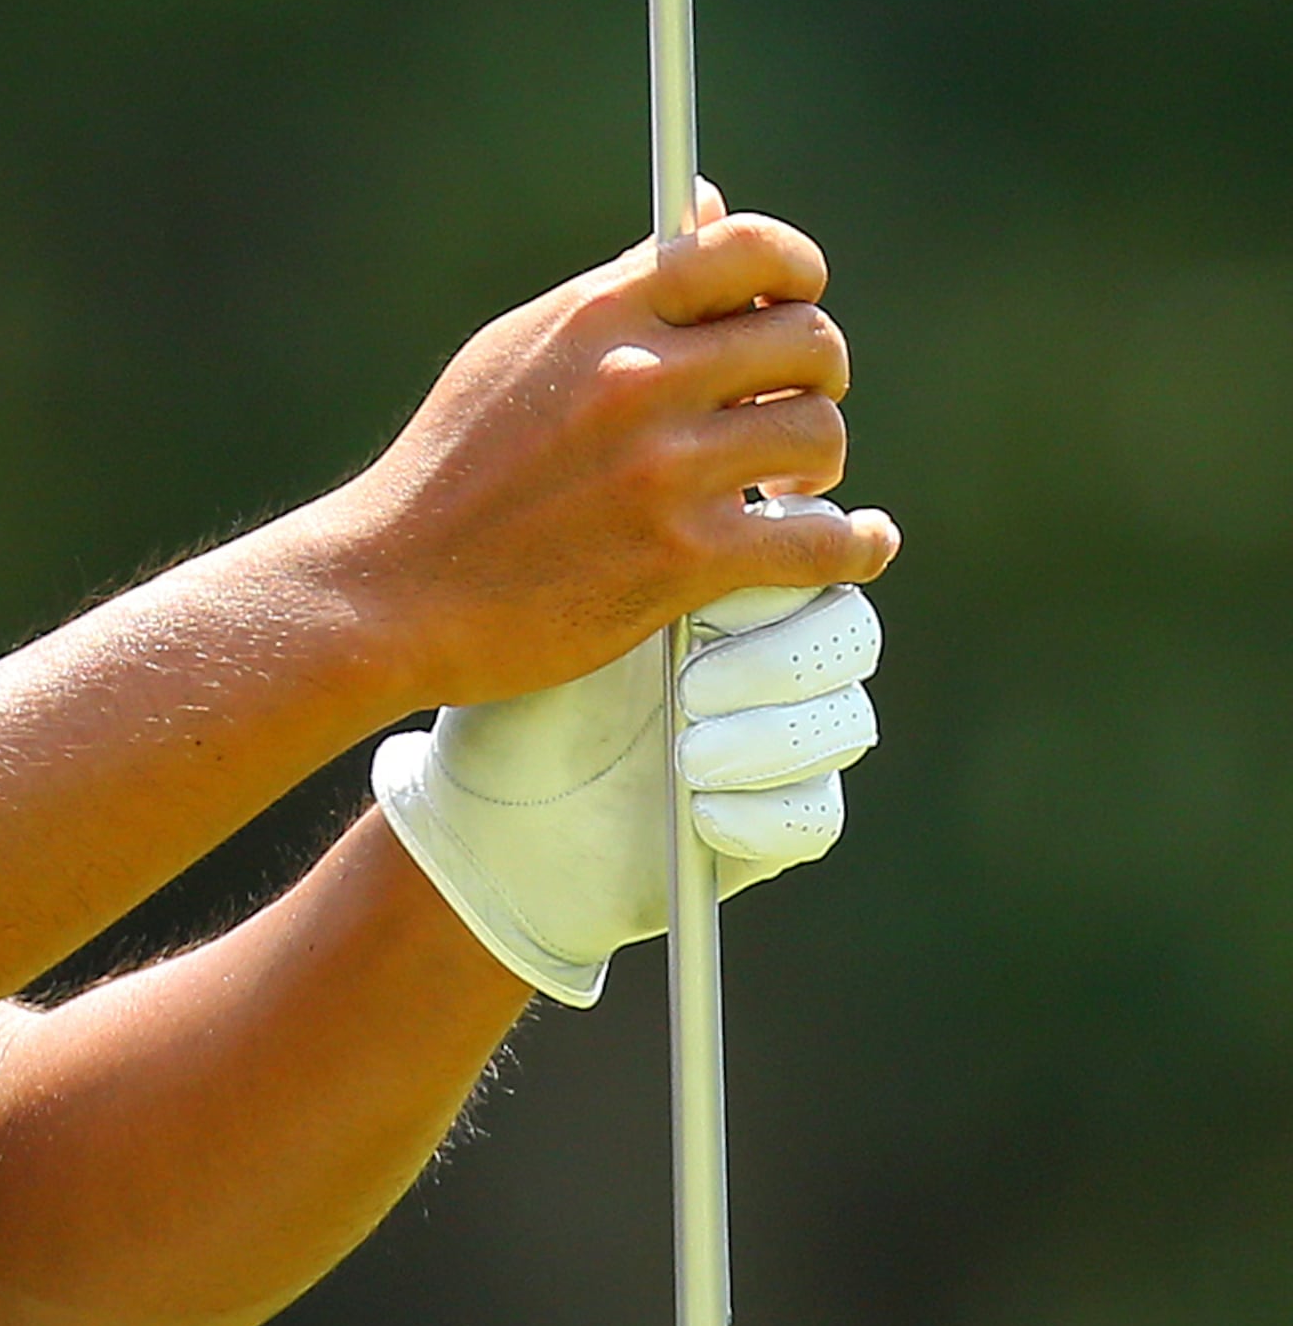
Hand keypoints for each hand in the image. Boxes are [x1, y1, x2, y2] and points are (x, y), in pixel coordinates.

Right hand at [300, 196, 899, 713]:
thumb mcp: (515, 353)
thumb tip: (708, 209)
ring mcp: (662, 471)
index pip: (749, 249)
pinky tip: (853, 541)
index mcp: (596, 316)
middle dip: (816, 376)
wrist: (390, 589)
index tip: (796, 303)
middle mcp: (637, 380)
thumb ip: (618, 288)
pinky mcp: (680, 559)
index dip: (795, 273)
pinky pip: (820, 541)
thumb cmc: (449, 470)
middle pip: (809, 342)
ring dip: (818, 463)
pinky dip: (853, 544)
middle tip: (786, 409)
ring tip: (787, 484)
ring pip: (820, 435)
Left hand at [371, 521, 882, 1005]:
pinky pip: (817, 815)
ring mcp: (780, 743)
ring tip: (687, 754)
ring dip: (772, 738)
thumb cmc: (508, 691)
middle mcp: (766, 657)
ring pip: (846, 723)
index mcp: (725, 584)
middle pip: (848, 631)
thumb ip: (635, 543)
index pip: (815, 543)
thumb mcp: (556, 606)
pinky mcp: (776, 823)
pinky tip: (700, 811)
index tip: (715, 583)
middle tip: (689, 687)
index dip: (792, 554)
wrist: (477, 812)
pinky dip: (764, 813)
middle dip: (777, 658)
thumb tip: (709, 501)